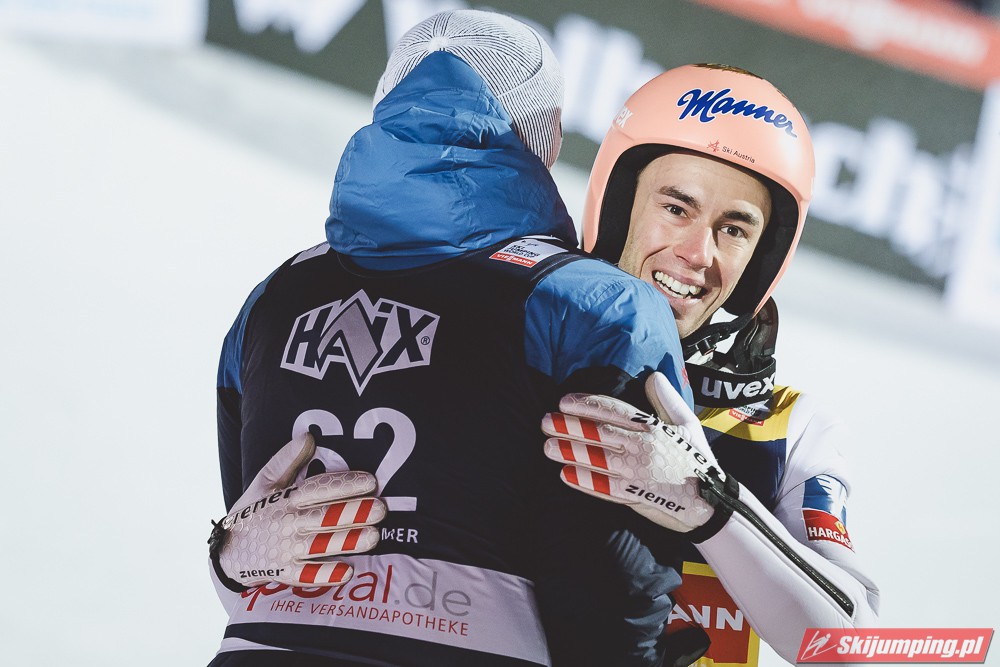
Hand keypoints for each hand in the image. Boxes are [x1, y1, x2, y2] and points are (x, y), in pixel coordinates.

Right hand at [209, 432, 385, 589]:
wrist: (226, 550)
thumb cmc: (252, 511)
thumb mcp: (263, 482)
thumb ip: (286, 460)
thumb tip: (308, 437)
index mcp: (286, 499)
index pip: (318, 489)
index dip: (344, 484)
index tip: (371, 481)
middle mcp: (288, 523)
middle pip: (324, 517)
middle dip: (353, 513)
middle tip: (380, 509)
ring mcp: (286, 549)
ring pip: (320, 545)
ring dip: (347, 541)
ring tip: (373, 536)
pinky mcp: (283, 572)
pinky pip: (306, 575)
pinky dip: (324, 574)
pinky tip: (347, 571)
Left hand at [541, 372, 723, 532]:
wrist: (711, 502)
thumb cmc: (697, 459)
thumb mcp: (687, 423)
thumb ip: (667, 399)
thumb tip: (653, 376)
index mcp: (653, 428)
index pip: (614, 411)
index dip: (587, 405)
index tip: (565, 401)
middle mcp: (642, 449)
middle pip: (599, 433)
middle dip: (569, 426)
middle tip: (545, 421)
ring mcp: (637, 474)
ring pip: (597, 460)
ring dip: (569, 452)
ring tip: (547, 446)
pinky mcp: (635, 497)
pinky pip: (604, 488)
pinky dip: (583, 481)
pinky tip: (565, 474)